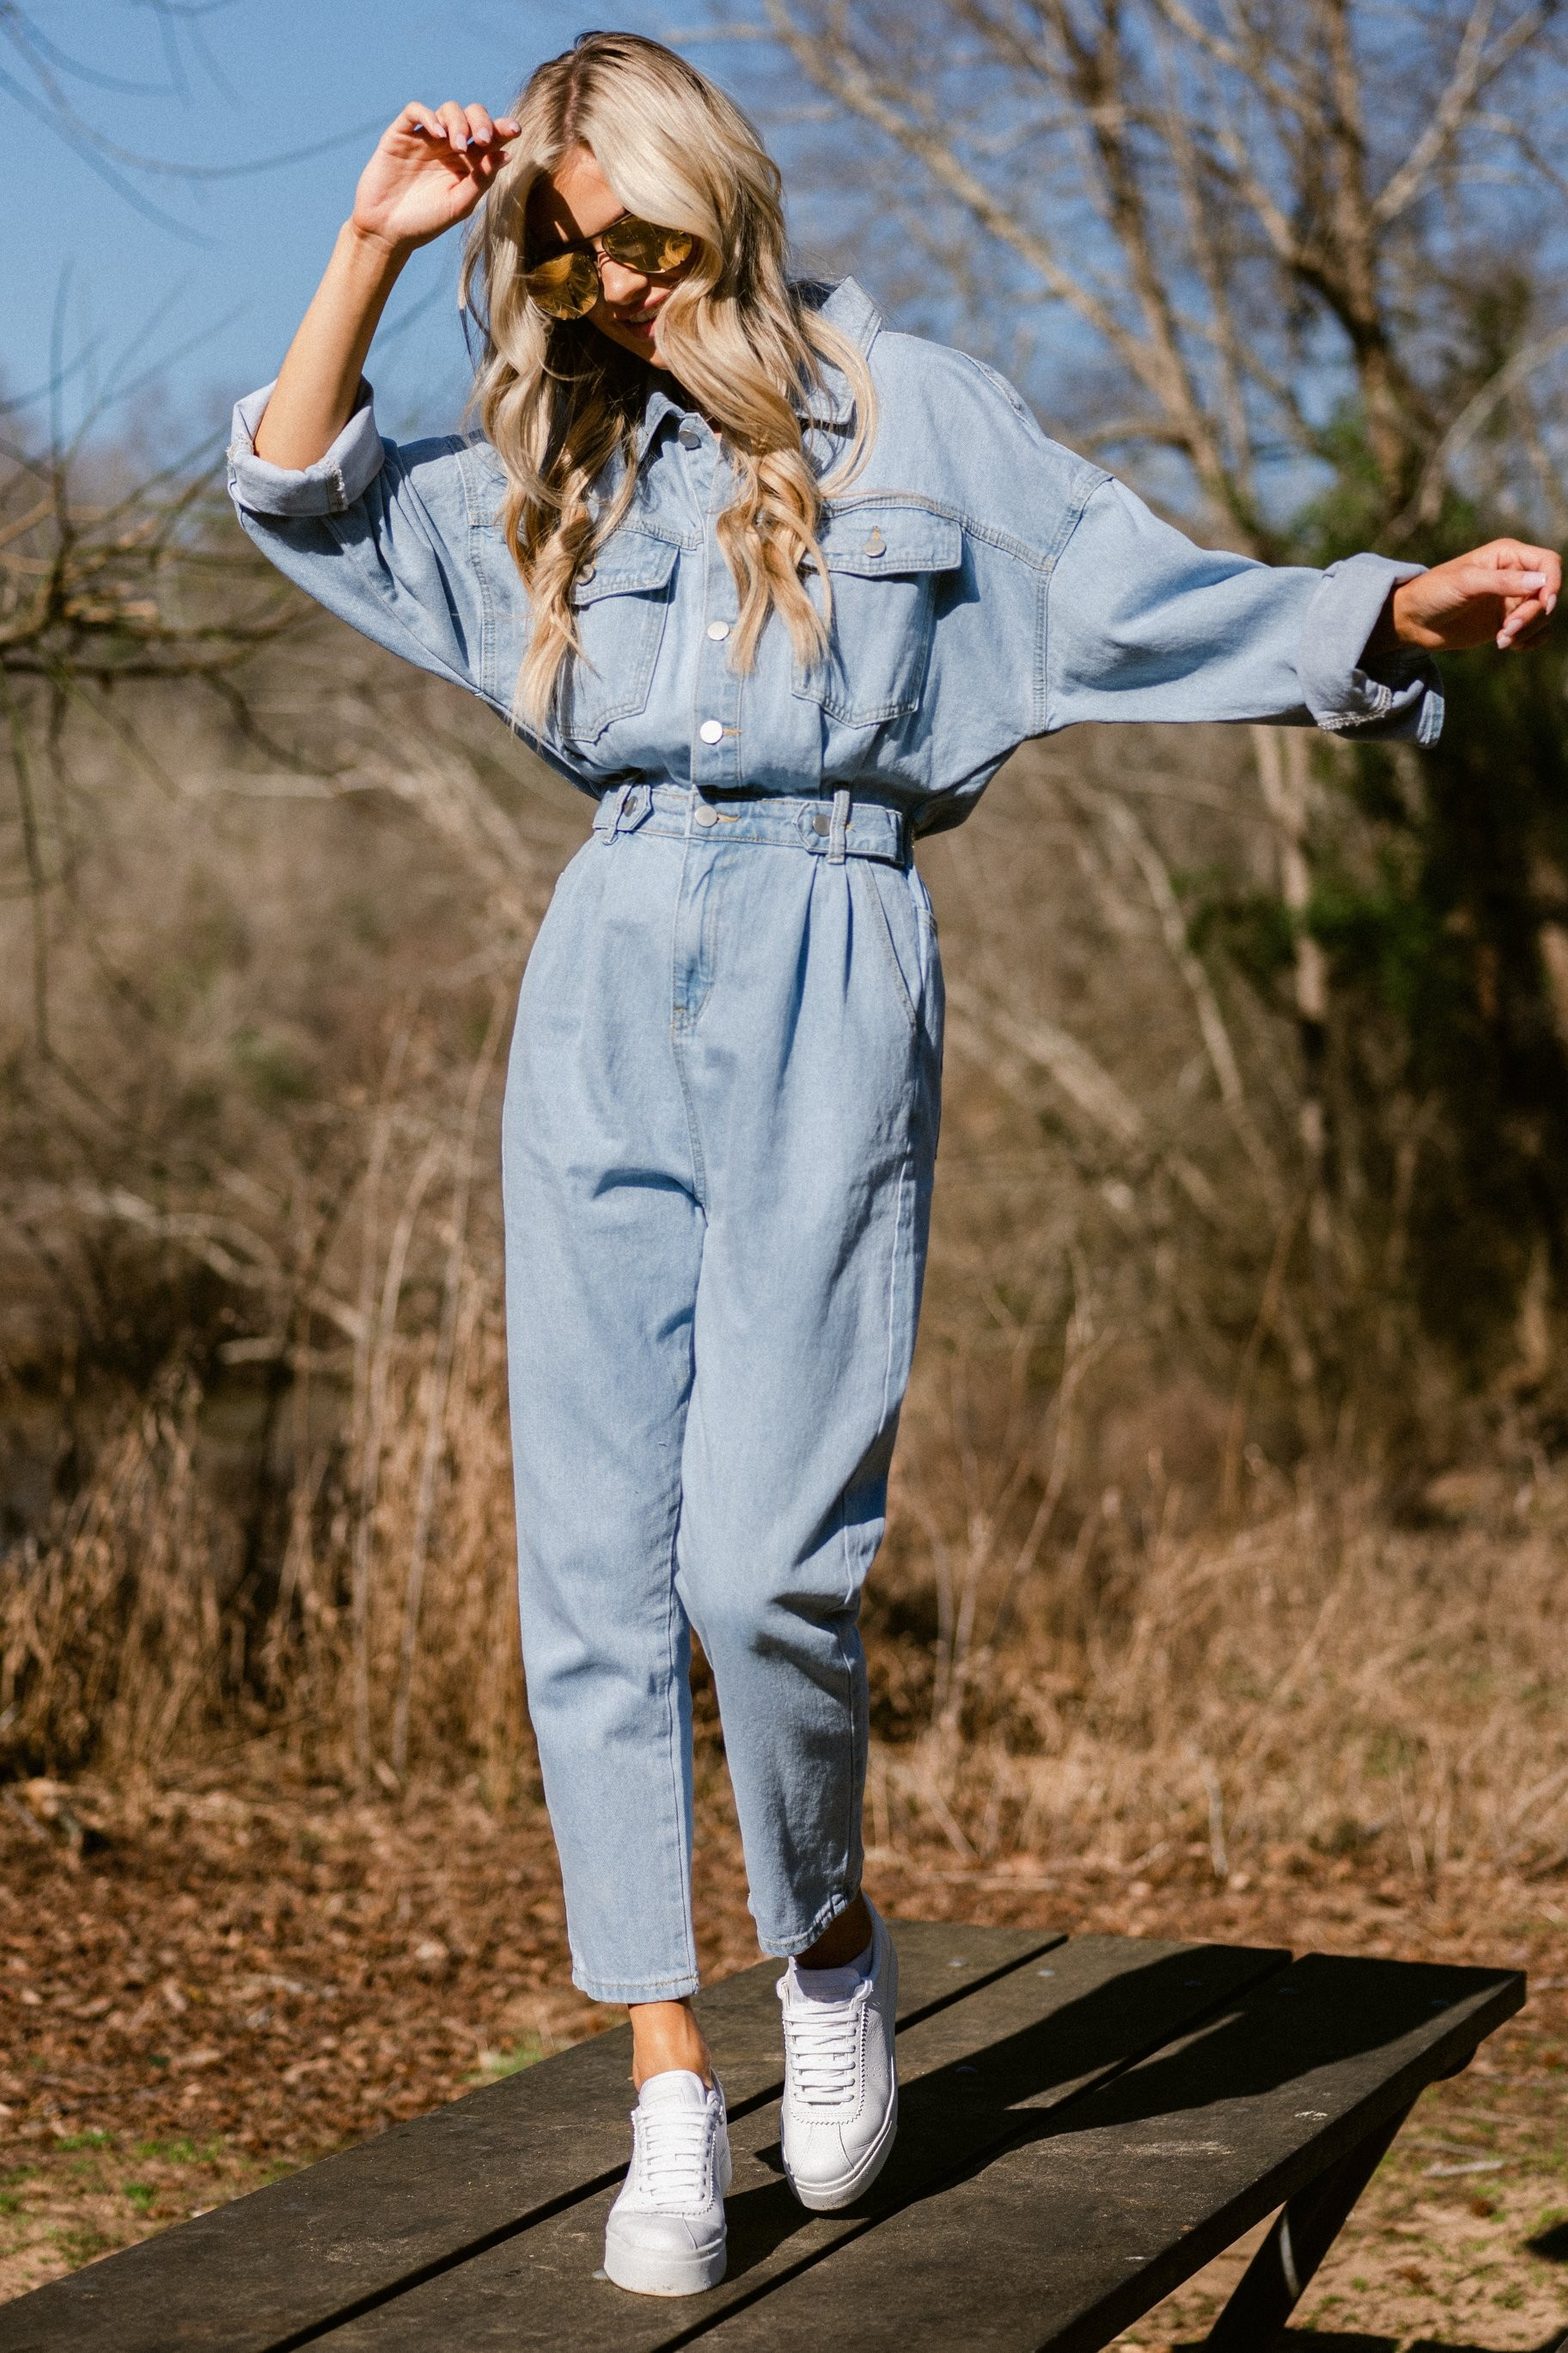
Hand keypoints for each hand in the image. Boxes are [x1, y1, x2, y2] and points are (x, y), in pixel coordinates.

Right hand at [349, 102, 518, 254]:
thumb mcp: (459, 204)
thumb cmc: (426, 222)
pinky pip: (415, 111)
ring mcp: (425, 138)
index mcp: (467, 163)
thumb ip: (482, 180)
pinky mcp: (400, 135)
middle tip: (482, 139)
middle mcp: (449, 146)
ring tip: (456, 146)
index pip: (490, 137)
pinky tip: (437, 132)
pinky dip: (428, 115)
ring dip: (457, 122)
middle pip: (471, 115)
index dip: (503, 129)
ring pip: (448, 110)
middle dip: (481, 122)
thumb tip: (506, 155)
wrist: (387, 231)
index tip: (515, 131)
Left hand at [1383, 537, 1560, 654]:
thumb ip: (1503, 582)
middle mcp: (1515, 575)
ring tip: (1501, 640)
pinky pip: (1535, 632)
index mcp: (1508, 555)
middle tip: (1506, 630)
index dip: (1553, 583)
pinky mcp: (1506, 622)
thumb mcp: (1466, 583)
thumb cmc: (1434, 592)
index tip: (1543, 606)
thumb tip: (1541, 582)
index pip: (1548, 563)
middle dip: (1532, 616)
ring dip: (1528, 631)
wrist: (1413, 620)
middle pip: (1547, 594)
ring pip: (1543, 616)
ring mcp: (1512, 600)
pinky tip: (1506, 644)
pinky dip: (1528, 641)